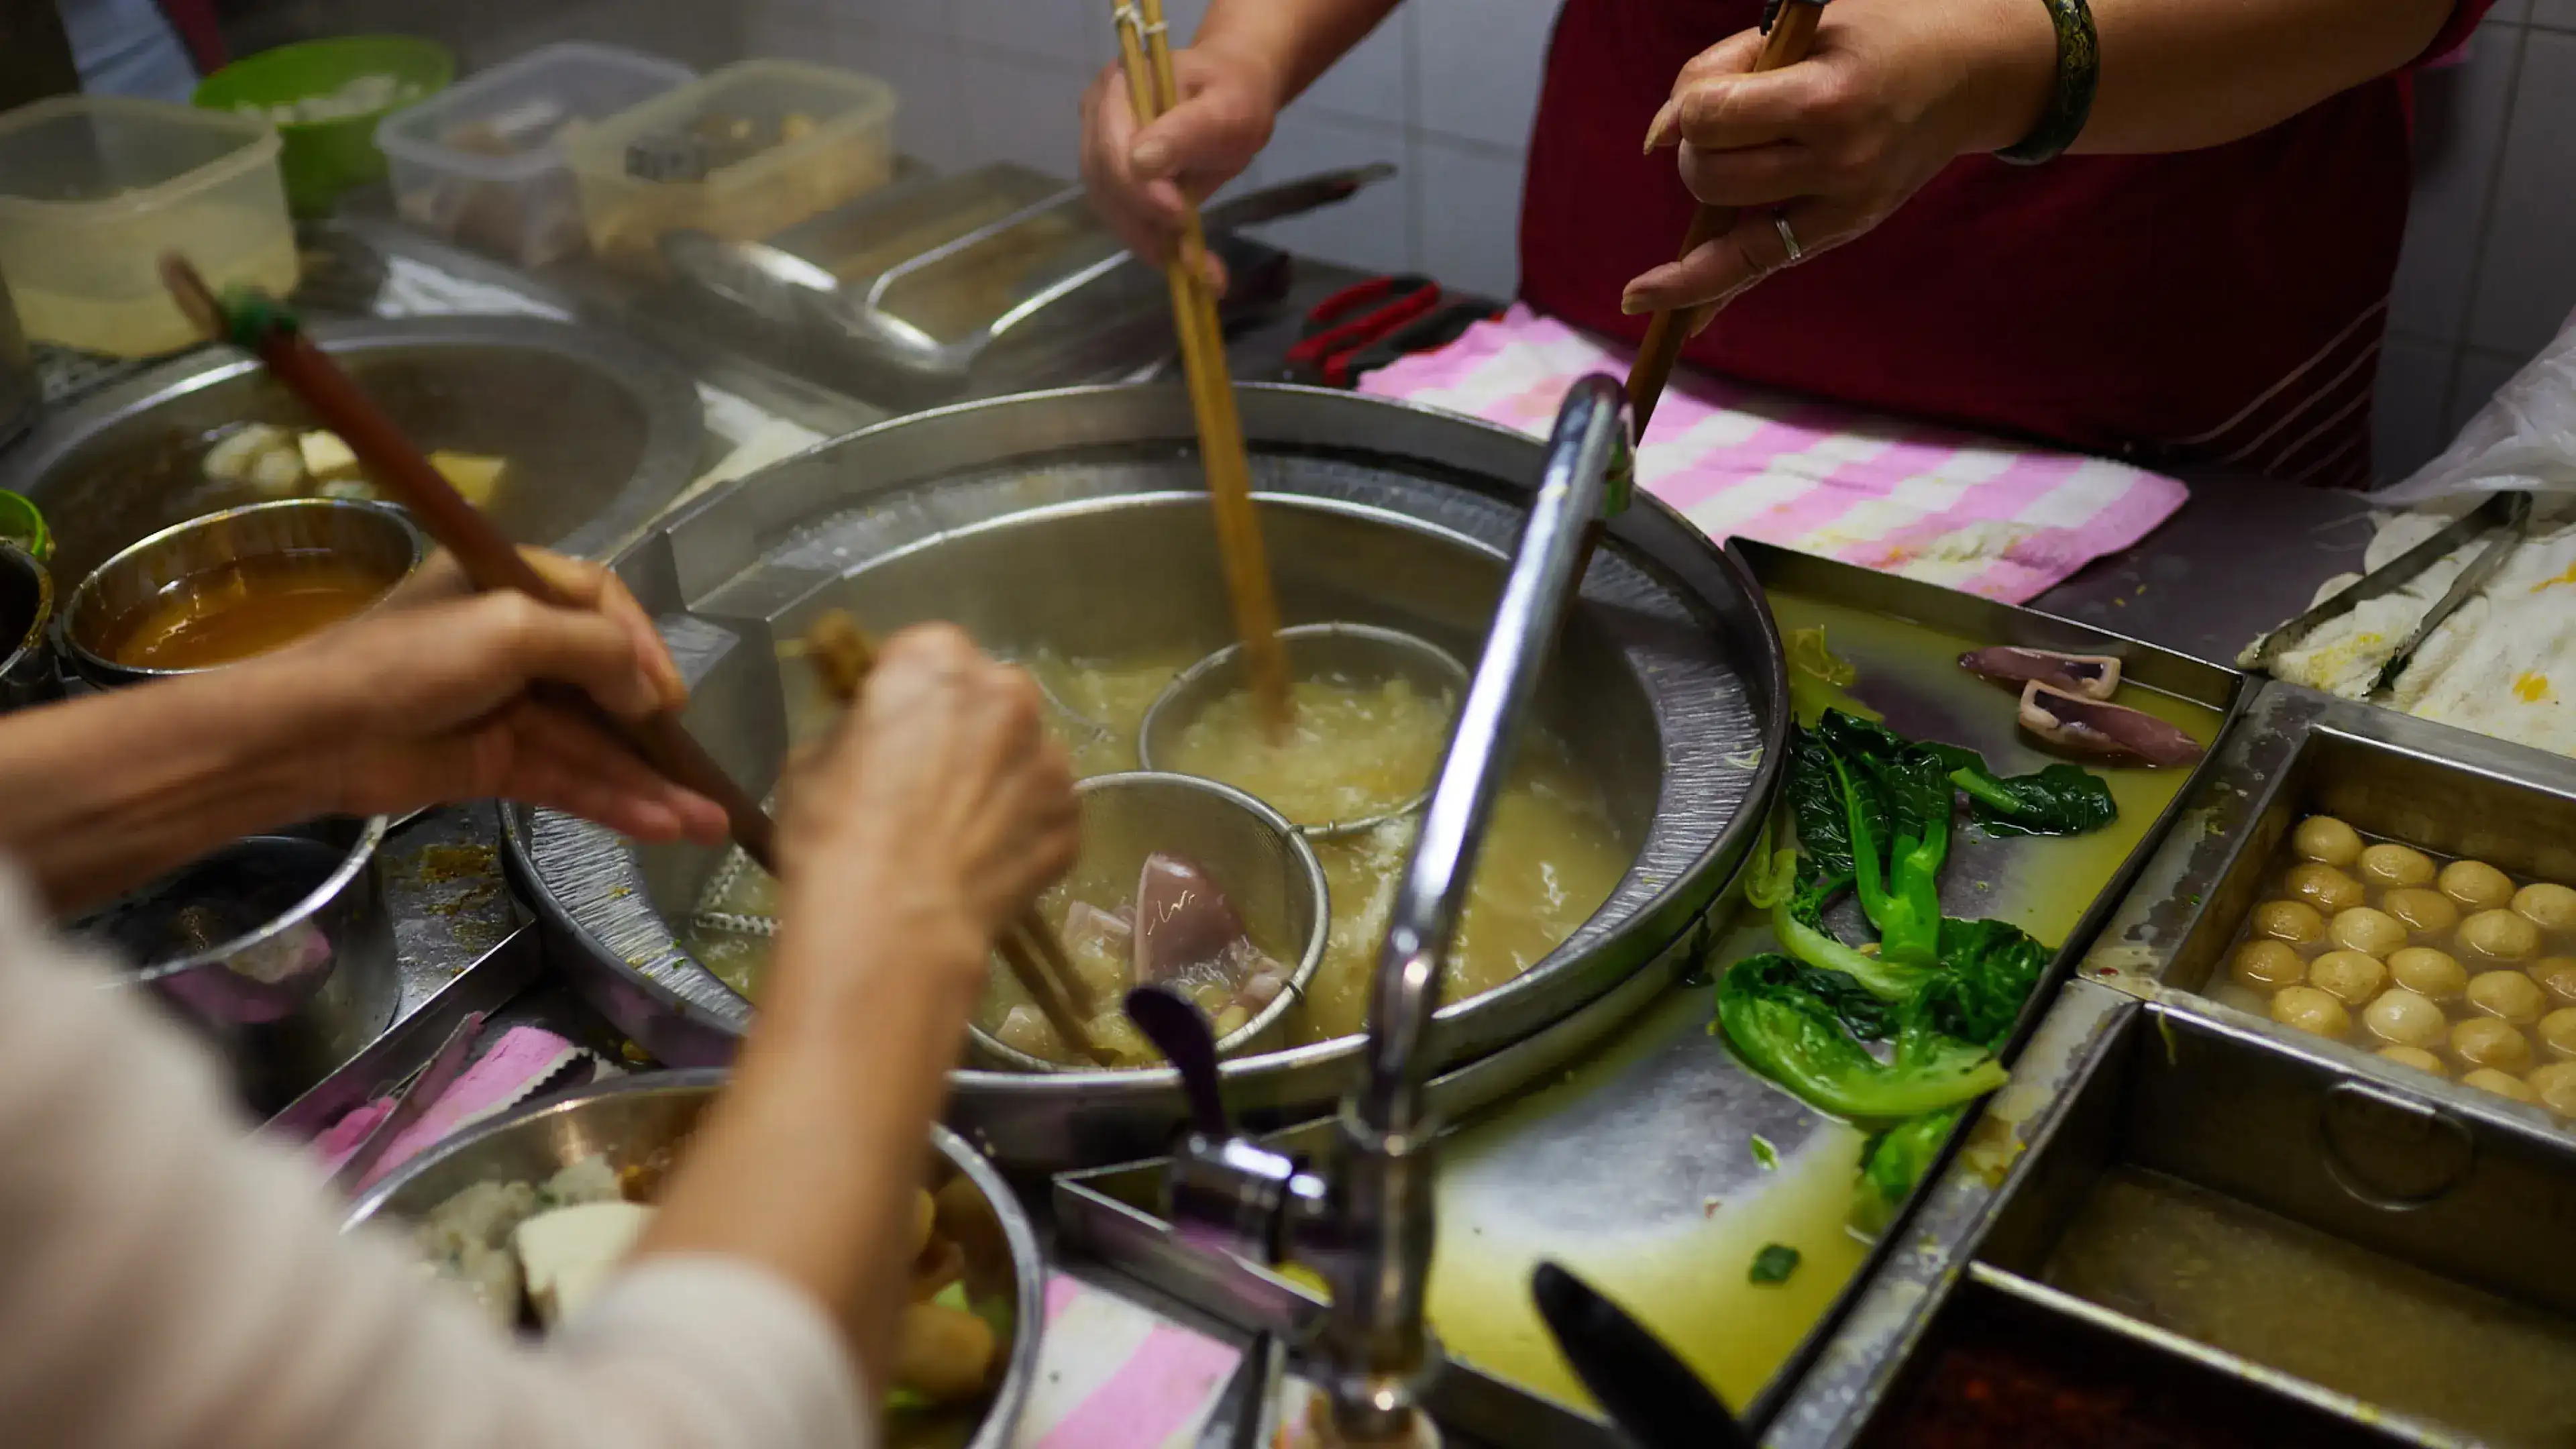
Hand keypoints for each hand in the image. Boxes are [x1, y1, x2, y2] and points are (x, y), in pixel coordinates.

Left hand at [247, 549, 729, 842]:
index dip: (643, 646)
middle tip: (700, 768)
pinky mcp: (495, 765)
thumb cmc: (407, 662)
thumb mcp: (509, 629)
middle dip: (658, 730)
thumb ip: (594, 650)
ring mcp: (507, 709)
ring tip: (707, 821)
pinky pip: (568, 781)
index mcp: (511, 588)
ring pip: (594, 745)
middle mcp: (515, 644)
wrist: (310, 735)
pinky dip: (614, 804)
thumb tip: (652, 693)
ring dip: (650, 782)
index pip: (601, 604)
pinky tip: (662, 826)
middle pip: (606, 682)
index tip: (668, 695)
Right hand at [774, 625, 1077, 985]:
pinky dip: (1023, 829)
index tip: (894, 729)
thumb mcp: (811, 762)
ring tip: (961, 832)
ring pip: (1024, 753)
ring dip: (1000, 777)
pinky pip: (1045, 811)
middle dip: (966, 728)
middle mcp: (1007, 693)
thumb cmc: (835, 834)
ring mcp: (1049, 757)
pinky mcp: (1072, 817)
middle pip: (989, 697)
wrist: (892, 926)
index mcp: (935, 661)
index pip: (925, 654)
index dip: (908, 693)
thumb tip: (874, 738)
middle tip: (930, 782)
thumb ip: (858, 730)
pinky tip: (988, 864)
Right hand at [1080, 41, 1281, 293]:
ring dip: (1152, 245)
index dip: (1138, 189)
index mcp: (1119, 87)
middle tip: (1196, 261)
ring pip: (1111, 208)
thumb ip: (1187, 131)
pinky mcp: (1113, 178)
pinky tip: (1188, 263)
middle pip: (1104, 184)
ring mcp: (1099, 148)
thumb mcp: (1226, 107)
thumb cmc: (1233, 92)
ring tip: (1200, 270)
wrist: (1232, 92)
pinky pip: (1124, 217)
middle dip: (1147, 227)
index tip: (1181, 216)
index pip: (1111, 148)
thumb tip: (1140, 164)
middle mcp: (1096, 117)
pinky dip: (1155, 245)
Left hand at [1620, 0, 2053, 317]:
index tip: (1702, 98)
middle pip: (1709, 177)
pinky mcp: (1843, 231)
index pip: (1710, 119)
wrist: (1966, 74)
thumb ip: (1716, 70)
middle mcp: (1837, 162)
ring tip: (1734, 160)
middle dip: (1696, 151)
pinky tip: (1662, 312)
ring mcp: (1843, 206)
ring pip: (1722, 231)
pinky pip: (1757, 269)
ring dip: (1708, 195)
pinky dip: (1705, 293)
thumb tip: (1654, 139)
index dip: (1688, 108)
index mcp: (1827, 98)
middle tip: (1728, 122)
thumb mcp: (1798, 30)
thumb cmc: (1870, 39)